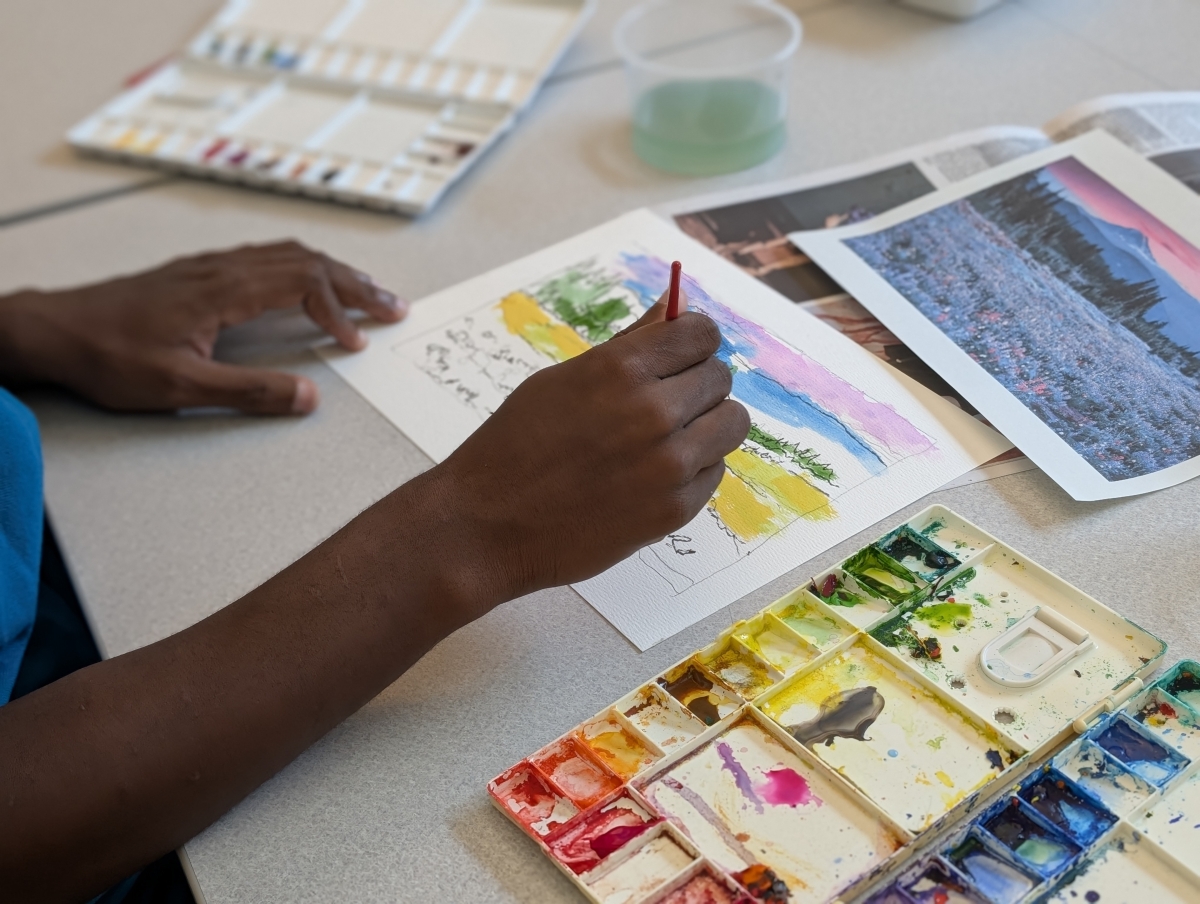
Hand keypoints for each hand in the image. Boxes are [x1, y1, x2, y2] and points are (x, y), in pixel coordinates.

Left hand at [0, 242, 405, 414]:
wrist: (55, 330)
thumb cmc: (110, 357)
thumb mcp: (182, 387)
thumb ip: (250, 391)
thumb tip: (309, 398)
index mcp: (225, 290)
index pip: (303, 287)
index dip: (339, 314)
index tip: (358, 343)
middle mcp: (223, 269)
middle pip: (306, 262)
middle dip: (356, 284)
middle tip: (395, 305)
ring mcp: (211, 266)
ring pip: (288, 254)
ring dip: (333, 272)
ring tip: (365, 291)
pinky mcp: (200, 272)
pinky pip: (267, 256)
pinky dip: (304, 267)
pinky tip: (307, 281)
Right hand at [423, 294, 749, 612]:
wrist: (486, 526)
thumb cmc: (515, 445)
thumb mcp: (565, 379)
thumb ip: (630, 342)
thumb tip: (677, 301)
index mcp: (622, 369)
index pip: (702, 333)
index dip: (692, 342)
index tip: (676, 357)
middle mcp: (653, 412)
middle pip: (721, 378)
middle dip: (696, 385)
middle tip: (659, 406)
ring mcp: (668, 465)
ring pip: (731, 425)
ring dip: (706, 426)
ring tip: (663, 440)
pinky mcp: (675, 510)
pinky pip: (714, 472)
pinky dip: (692, 471)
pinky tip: (650, 477)